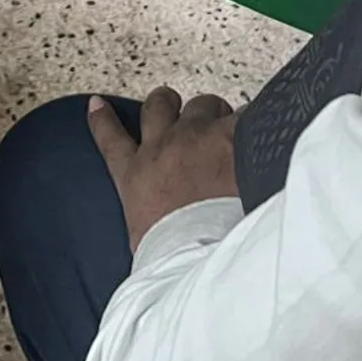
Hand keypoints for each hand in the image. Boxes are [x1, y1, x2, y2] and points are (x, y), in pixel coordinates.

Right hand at [89, 89, 239, 250]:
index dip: (103, 119)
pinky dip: (253, 123)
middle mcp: (161, 146)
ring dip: (214, 113)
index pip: (110, 139)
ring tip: (230, 127)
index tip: (97, 104)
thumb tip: (162, 232)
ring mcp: (196, 137)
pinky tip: (264, 131)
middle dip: (170, 104)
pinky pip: (244, 116)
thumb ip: (150, 220)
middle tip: (184, 114)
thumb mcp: (146, 240)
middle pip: (158, 106)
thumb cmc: (174, 257)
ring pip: (202, 104)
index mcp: (135, 175)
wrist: (200, 255)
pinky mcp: (230, 137)